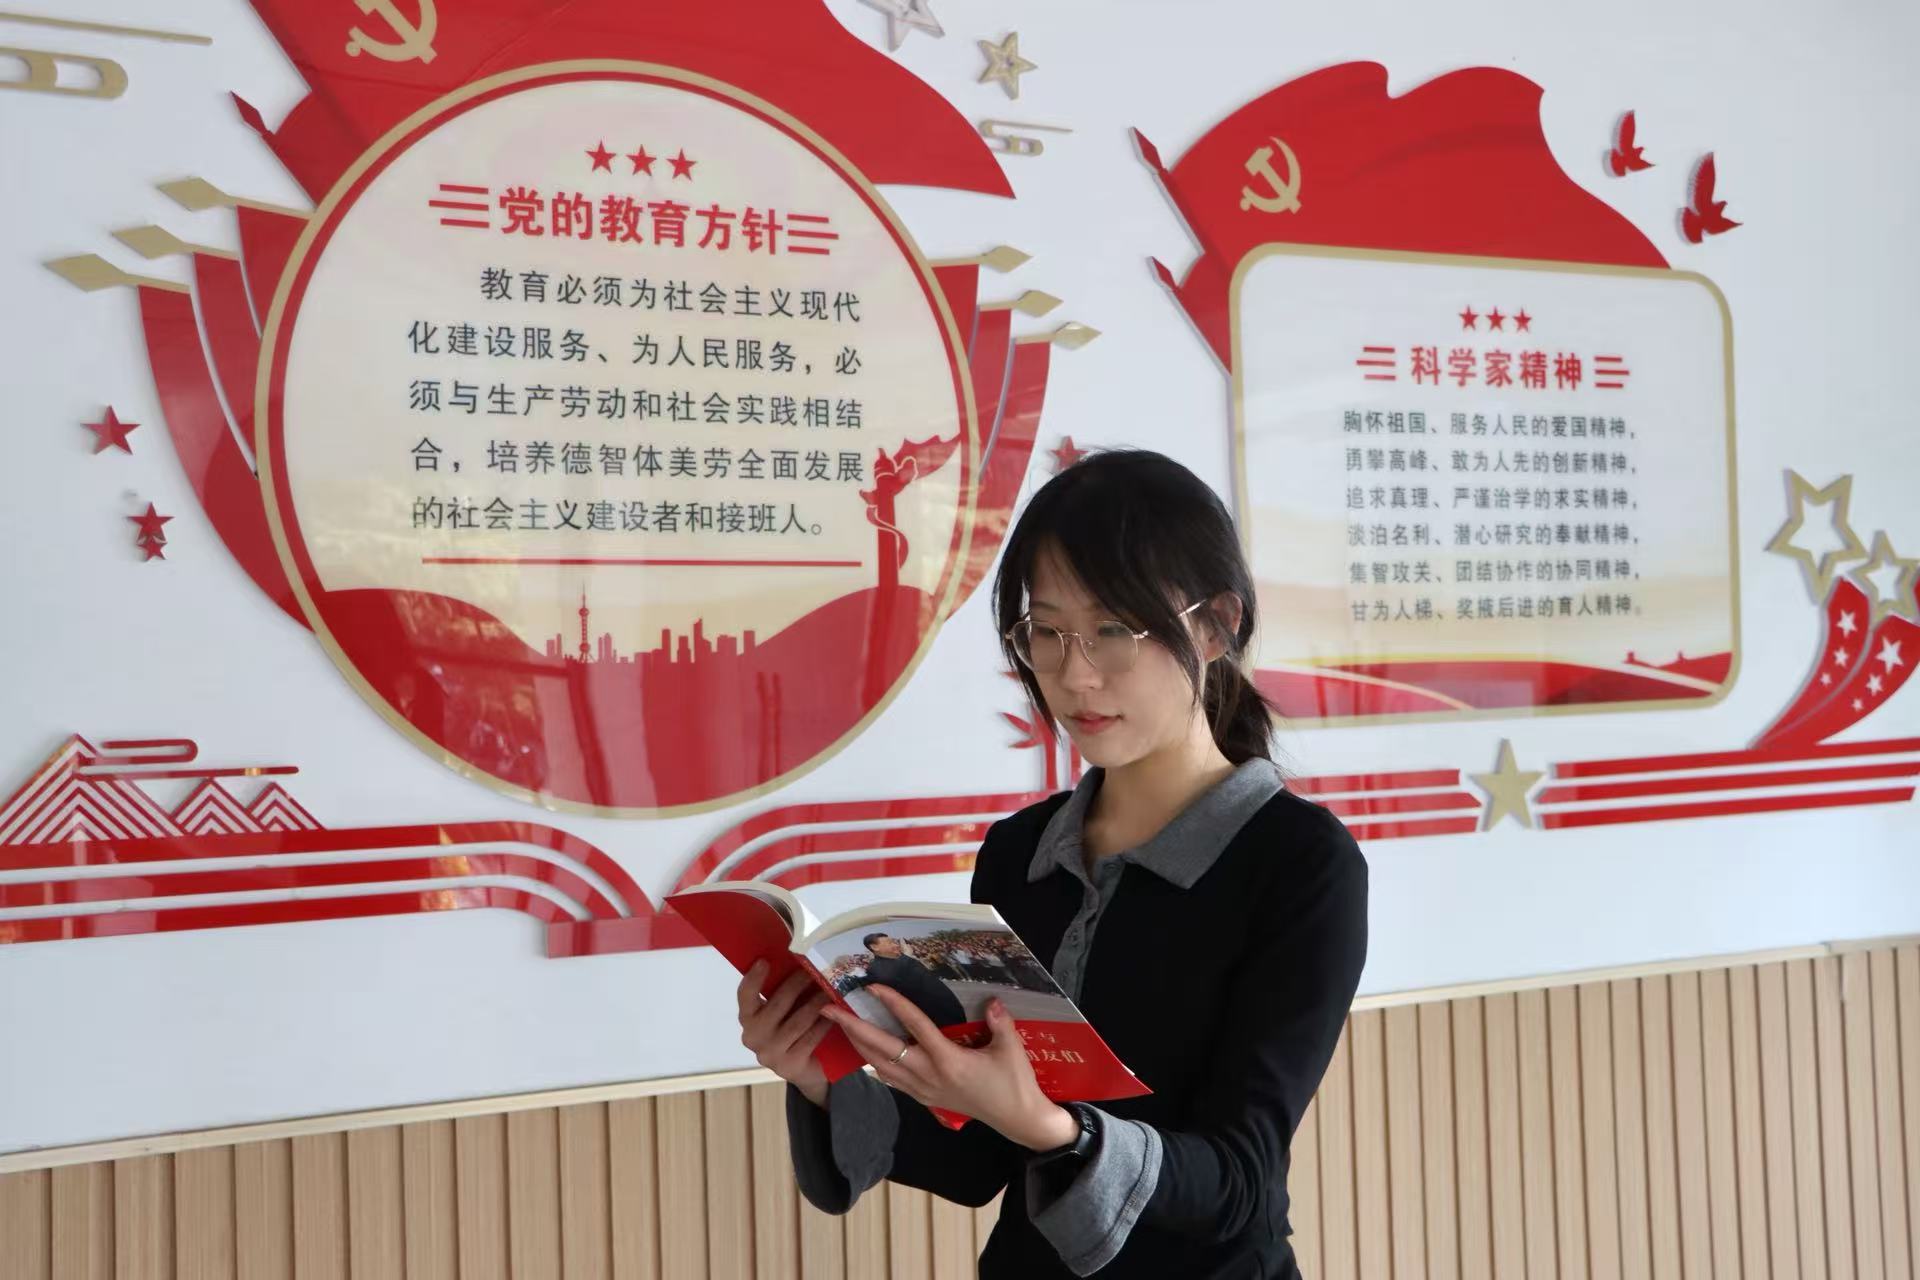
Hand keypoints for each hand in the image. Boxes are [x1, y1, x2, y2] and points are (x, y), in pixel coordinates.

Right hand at [737, 961, 833, 1106]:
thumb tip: (795, 959)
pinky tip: (834, 1012)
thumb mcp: (781, 1011)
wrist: (803, 1070)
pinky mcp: (790, 1066)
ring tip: (829, 988)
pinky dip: (824, 1023)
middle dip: (797, 984)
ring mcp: (770, 1054)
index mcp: (748, 1019)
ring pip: (798, 1022)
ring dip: (816, 1002)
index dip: (753, 979)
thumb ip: (780, 992)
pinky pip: (811, 1038)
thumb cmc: (791, 1029)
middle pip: (777, 1005)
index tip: (764, 961)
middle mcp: (753, 1037)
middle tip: (814, 968)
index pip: (745, 996)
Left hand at [822, 987, 1077, 1150]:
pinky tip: (866, 1054)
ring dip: (858, 1045)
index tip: (873, 986)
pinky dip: (874, 1064)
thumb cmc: (1014, 1083)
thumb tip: (991, 1000)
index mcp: (947, 1060)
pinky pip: (891, 1080)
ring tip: (841, 1026)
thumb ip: (999, 1022)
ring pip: (880, 1066)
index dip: (894, 1004)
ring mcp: (923, 1089)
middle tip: (829, 1008)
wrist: (1017, 1119)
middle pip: (882, 1048)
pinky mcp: (925, 1098)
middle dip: (853, 1028)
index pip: (915, 1026)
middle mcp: (928, 1075)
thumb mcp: (1011, 1049)